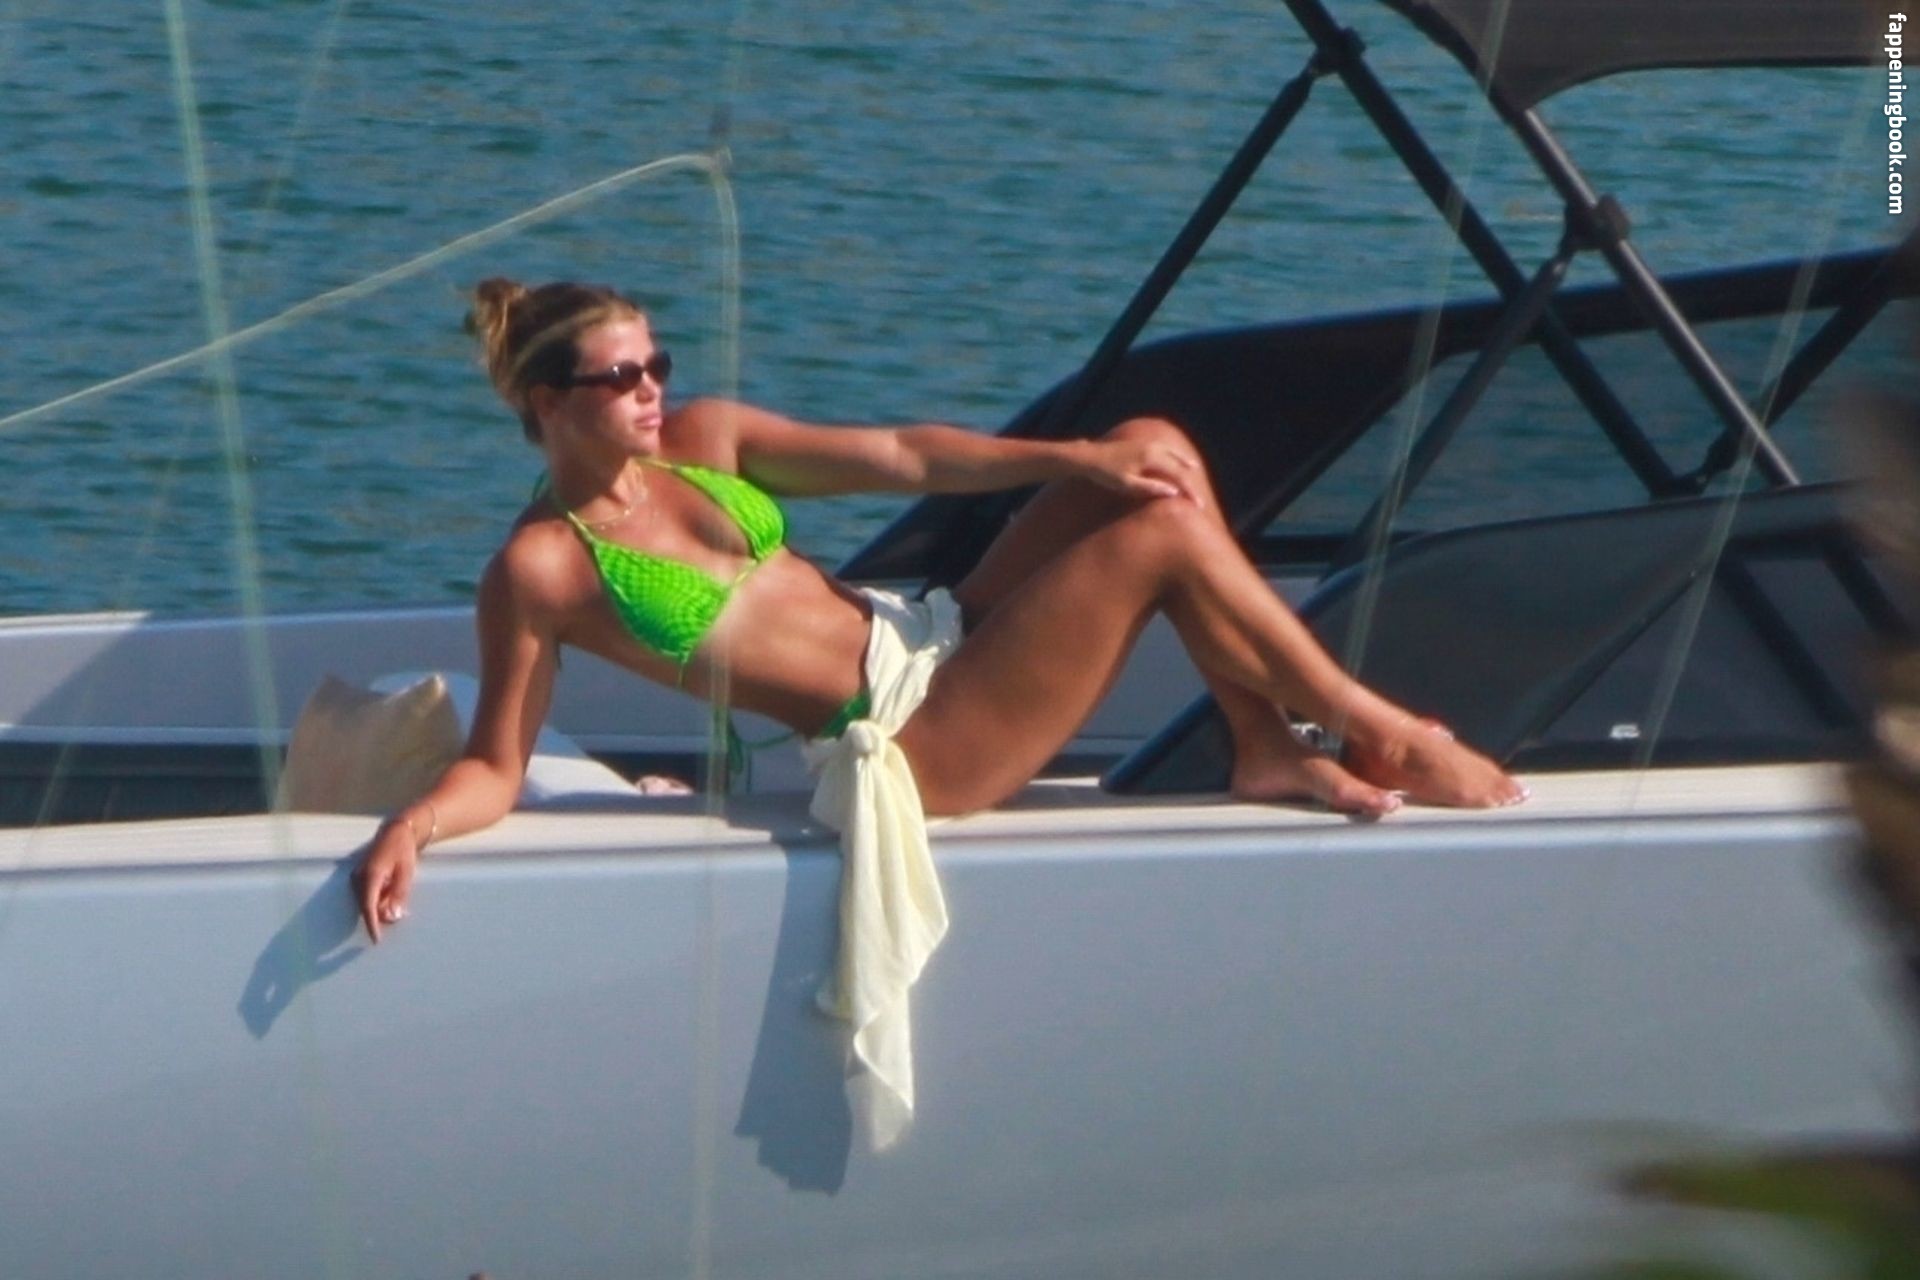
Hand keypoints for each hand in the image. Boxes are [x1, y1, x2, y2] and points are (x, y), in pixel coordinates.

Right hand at [351, 818, 419, 943]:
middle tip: (400, 913)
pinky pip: (368, 895)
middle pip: (367, 906)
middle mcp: (359, 877)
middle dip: (380, 915)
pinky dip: (379, 898)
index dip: (372, 925)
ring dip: (381, 905)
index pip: (368, 907)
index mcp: (371, 875)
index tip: (377, 940)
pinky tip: (391, 890)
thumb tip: (392, 917)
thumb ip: (399, 895)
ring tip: (397, 891)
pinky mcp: (359, 877)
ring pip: (367, 902)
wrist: (397, 831)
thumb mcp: (407, 872)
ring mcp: (357, 877)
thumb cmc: (404, 850)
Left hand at [1080, 437, 1202, 505]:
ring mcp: (1147, 443)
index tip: (1198, 505)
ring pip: (1172, 452)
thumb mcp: (1127, 484)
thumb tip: (1173, 492)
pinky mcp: (1140, 443)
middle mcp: (1153, 447)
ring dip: (1183, 462)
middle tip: (1198, 497)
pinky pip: (1164, 448)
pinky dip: (1173, 454)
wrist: (1088, 456)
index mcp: (1152, 457)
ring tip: (1194, 469)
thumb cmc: (1105, 473)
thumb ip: (1150, 488)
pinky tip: (1171, 456)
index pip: (1178, 476)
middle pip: (1178, 465)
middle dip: (1190, 481)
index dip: (1189, 491)